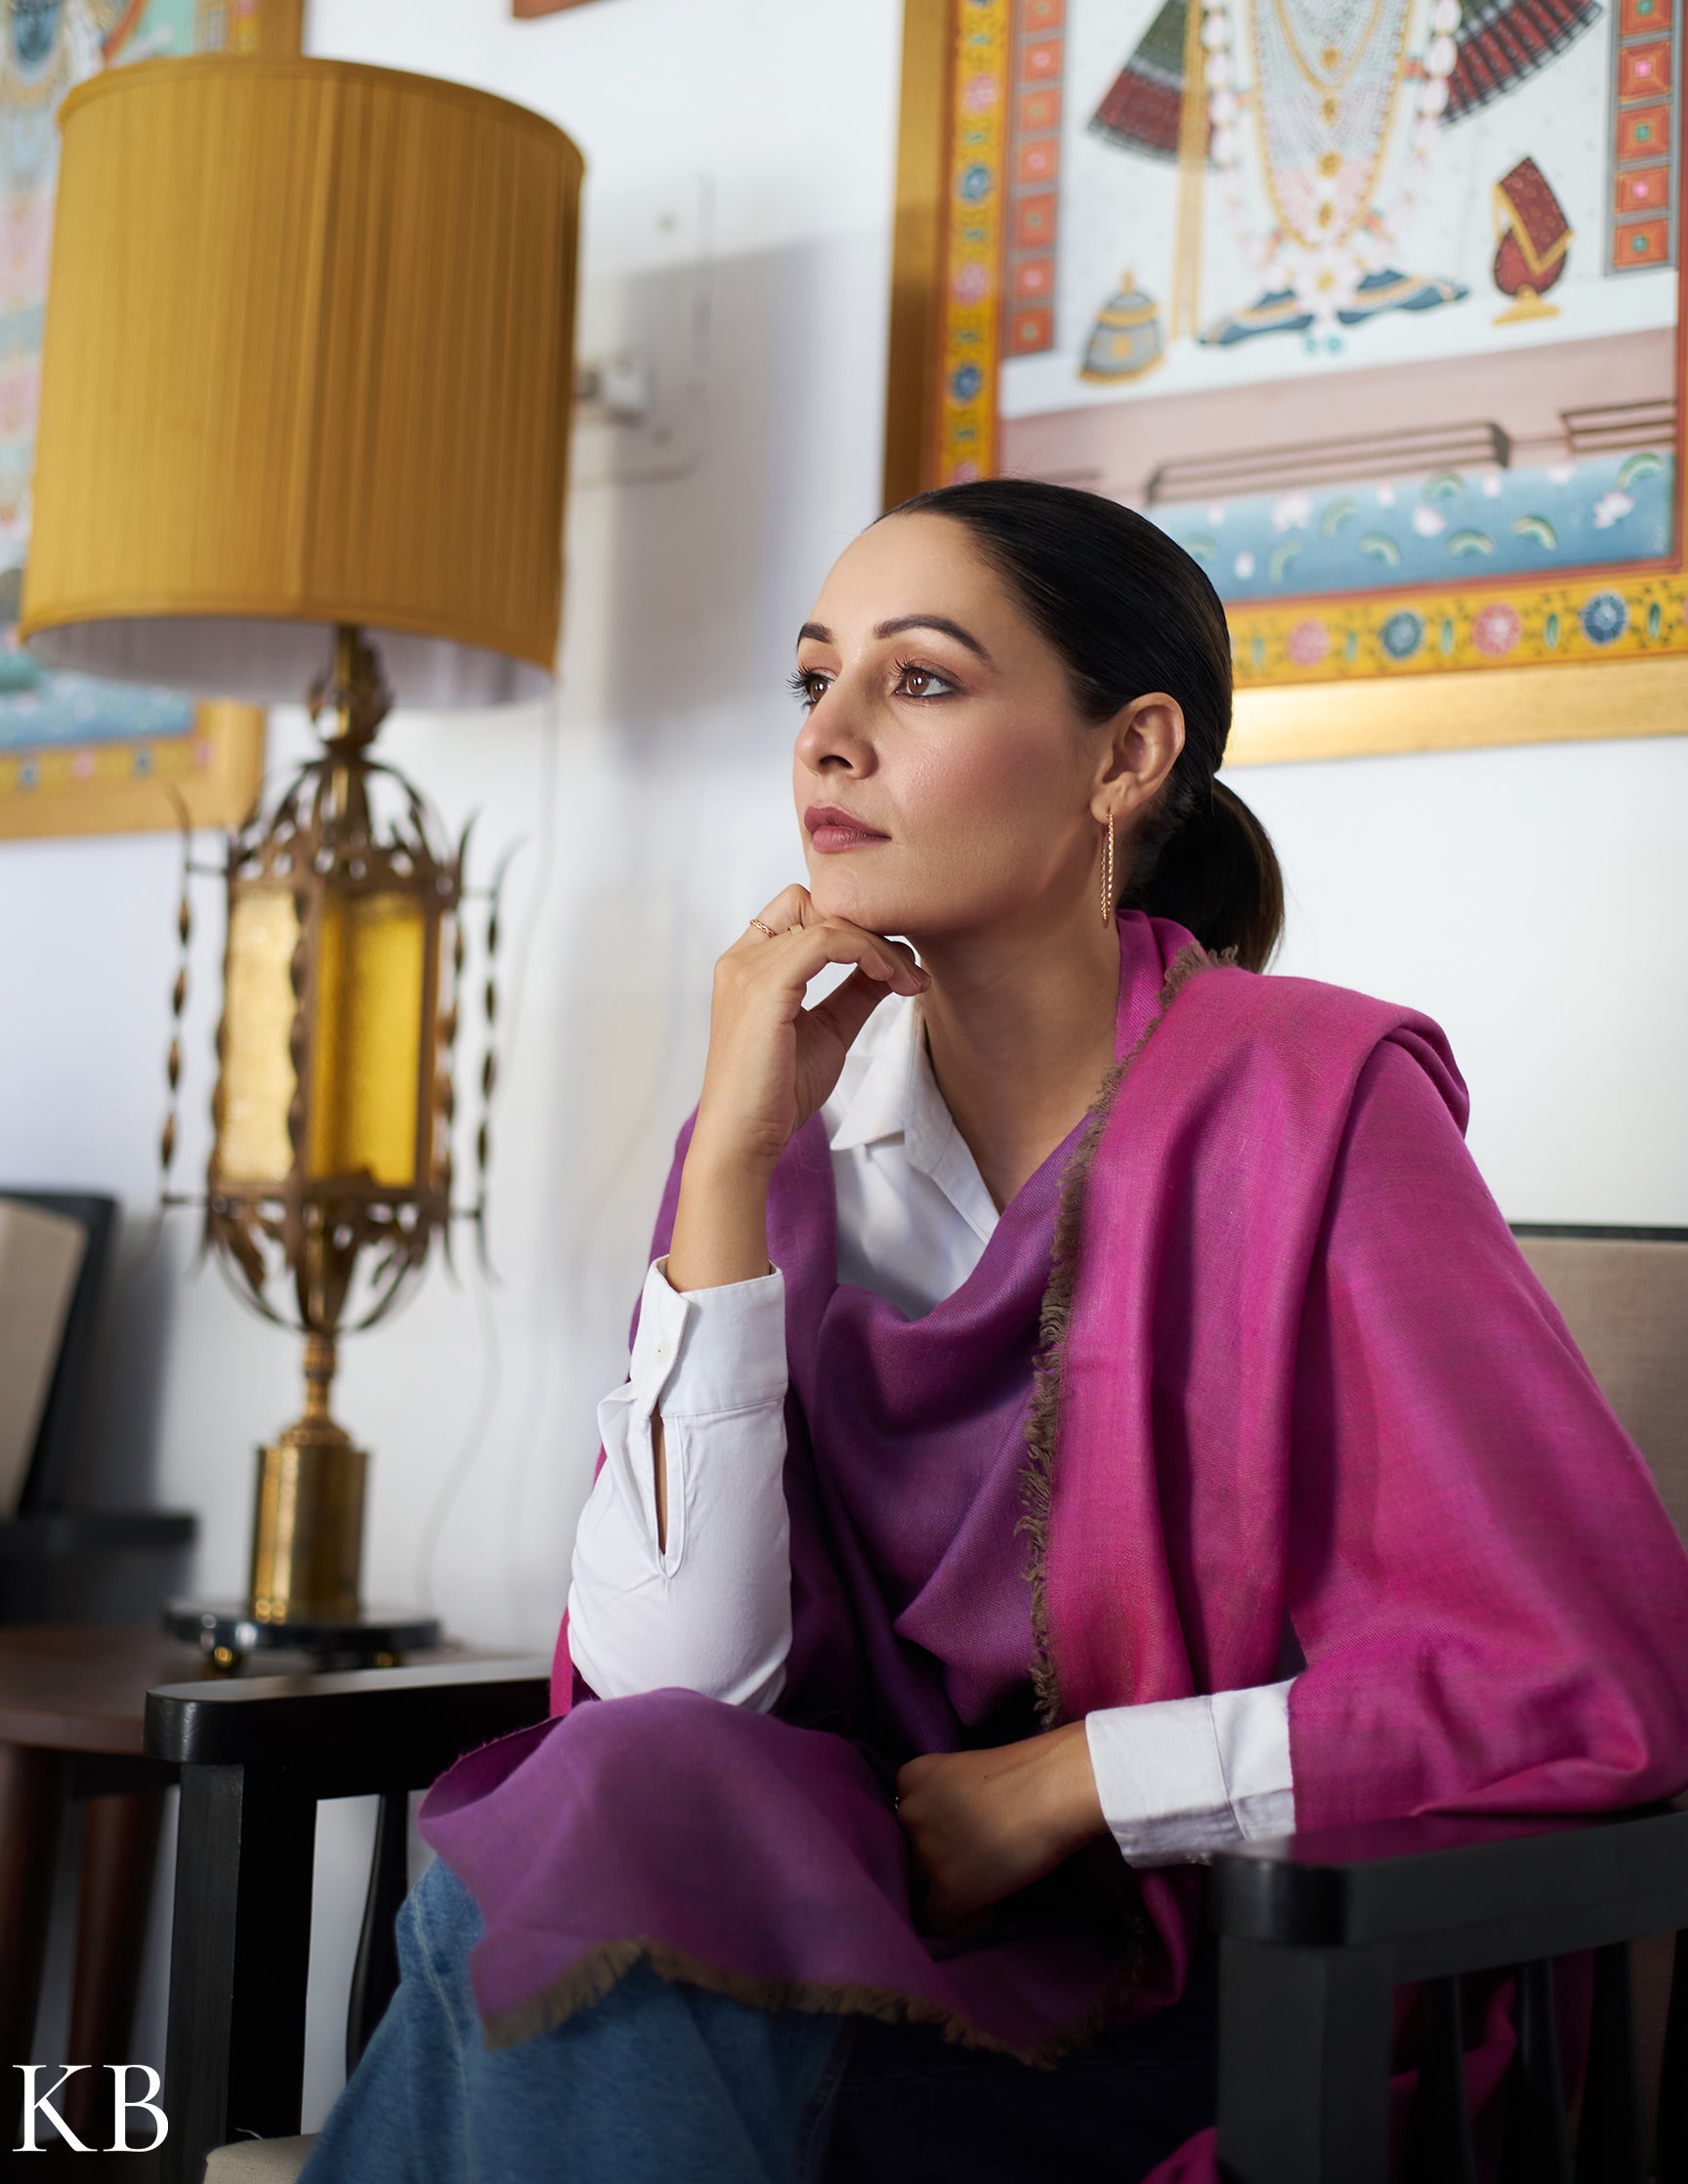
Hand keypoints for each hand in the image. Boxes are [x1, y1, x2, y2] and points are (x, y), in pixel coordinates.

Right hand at [664, 885, 926, 1295]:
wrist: (745, 1138)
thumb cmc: (777, 1093)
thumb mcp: (828, 1030)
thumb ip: (855, 993)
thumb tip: (892, 965)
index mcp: (747, 963)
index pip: (800, 908)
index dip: (850, 923)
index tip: (895, 962)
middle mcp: (741, 957)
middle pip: (813, 902)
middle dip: (867, 926)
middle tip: (907, 969)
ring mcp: (748, 968)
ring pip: (829, 921)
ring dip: (880, 945)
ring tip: (908, 979)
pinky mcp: (765, 987)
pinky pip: (828, 941)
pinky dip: (869, 952)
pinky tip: (891, 979)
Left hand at [895, 1723, 1106, 1935]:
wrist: (1056, 1787)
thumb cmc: (1028, 1770)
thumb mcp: (967, 1771)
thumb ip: (948, 1799)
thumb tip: (954, 1834)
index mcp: (910, 1778)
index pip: (904, 1822)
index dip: (934, 1835)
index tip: (963, 1838)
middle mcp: (909, 1814)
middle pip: (911, 1855)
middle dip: (940, 1862)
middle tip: (977, 1862)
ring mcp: (926, 1853)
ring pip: (923, 1889)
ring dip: (951, 1890)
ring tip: (987, 1885)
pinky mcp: (948, 1890)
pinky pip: (941, 1922)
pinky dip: (967, 1920)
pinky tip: (991, 1908)